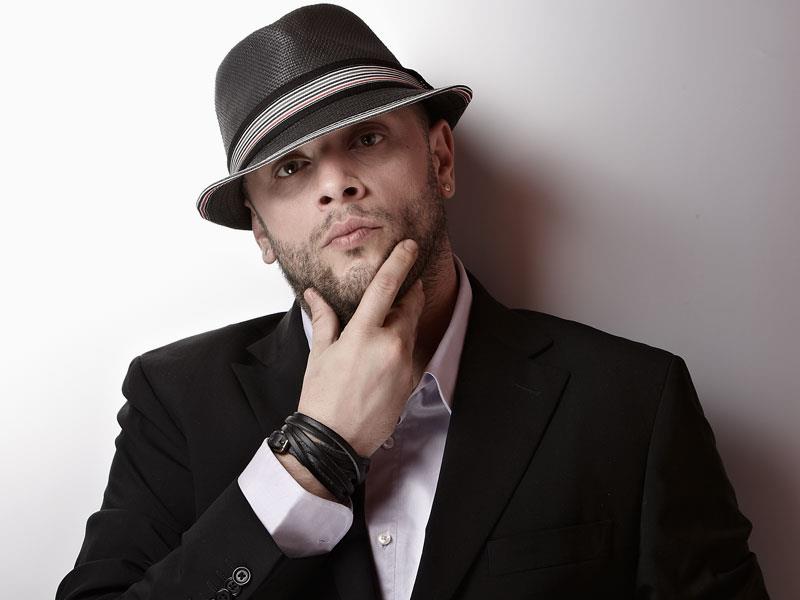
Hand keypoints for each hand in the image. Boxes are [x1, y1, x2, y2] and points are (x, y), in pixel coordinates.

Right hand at [297, 238, 425, 457]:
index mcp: (364, 335)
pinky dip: (400, 345)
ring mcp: (404, 365)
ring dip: (403, 319)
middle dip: (407, 292)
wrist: (334, 442)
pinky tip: (383, 354)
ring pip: (411, 329)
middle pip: (410, 305)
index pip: (387, 287)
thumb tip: (315, 295)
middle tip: (398, 286)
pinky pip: (409, 353)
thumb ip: (324, 320)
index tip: (409, 247)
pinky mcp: (410, 381)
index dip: (400, 262)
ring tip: (384, 322)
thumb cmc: (322, 399)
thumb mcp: (319, 355)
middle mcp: (390, 346)